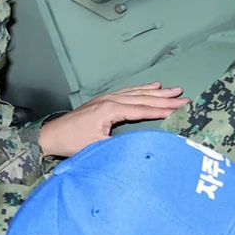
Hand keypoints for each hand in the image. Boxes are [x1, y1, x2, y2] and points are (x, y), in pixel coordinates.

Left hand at [38, 82, 188, 157]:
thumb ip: (119, 145)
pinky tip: (150, 87)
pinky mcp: (102, 100)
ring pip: (136, 92)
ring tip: (173, 89)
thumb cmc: (72, 144)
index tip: (180, 109)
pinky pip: (127, 92)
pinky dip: (141, 89)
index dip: (162, 110)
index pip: (142, 109)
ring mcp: (106, 98)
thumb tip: (141, 146)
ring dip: (156, 91)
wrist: (50, 136)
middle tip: (184, 96)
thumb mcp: (97, 148)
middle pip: (142, 98)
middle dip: (164, 98)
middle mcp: (110, 100)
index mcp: (110, 110)